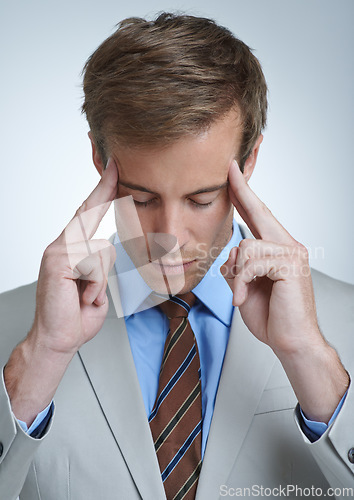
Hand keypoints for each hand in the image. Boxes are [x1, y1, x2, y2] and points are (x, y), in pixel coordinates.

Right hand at [4, 158, 117, 424]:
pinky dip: (94, 286)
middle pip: (88, 214)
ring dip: (101, 279)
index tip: (112, 171)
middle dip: (103, 191)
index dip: (101, 192)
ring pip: (101, 249)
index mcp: (70, 249)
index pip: (87, 214)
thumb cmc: (76, 314)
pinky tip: (81, 296)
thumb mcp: (95, 284)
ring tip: (86, 294)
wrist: (58, 339)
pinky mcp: (58, 261)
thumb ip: (99, 263)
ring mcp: (57, 252)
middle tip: (114, 168)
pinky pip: (93, 264)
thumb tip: (106, 248)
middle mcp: (61, 246)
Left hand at [221, 160, 348, 421]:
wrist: (291, 342)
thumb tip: (230, 254)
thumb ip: (237, 266)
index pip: (258, 217)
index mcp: (277, 250)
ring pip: (247, 245)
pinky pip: (251, 260)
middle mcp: (288, 246)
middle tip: (230, 167)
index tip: (233, 173)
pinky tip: (244, 298)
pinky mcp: (290, 264)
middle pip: (260, 212)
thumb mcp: (244, 287)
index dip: (245, 195)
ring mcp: (292, 253)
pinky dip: (241, 281)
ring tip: (240, 294)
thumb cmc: (272, 317)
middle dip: (242, 191)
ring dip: (236, 274)